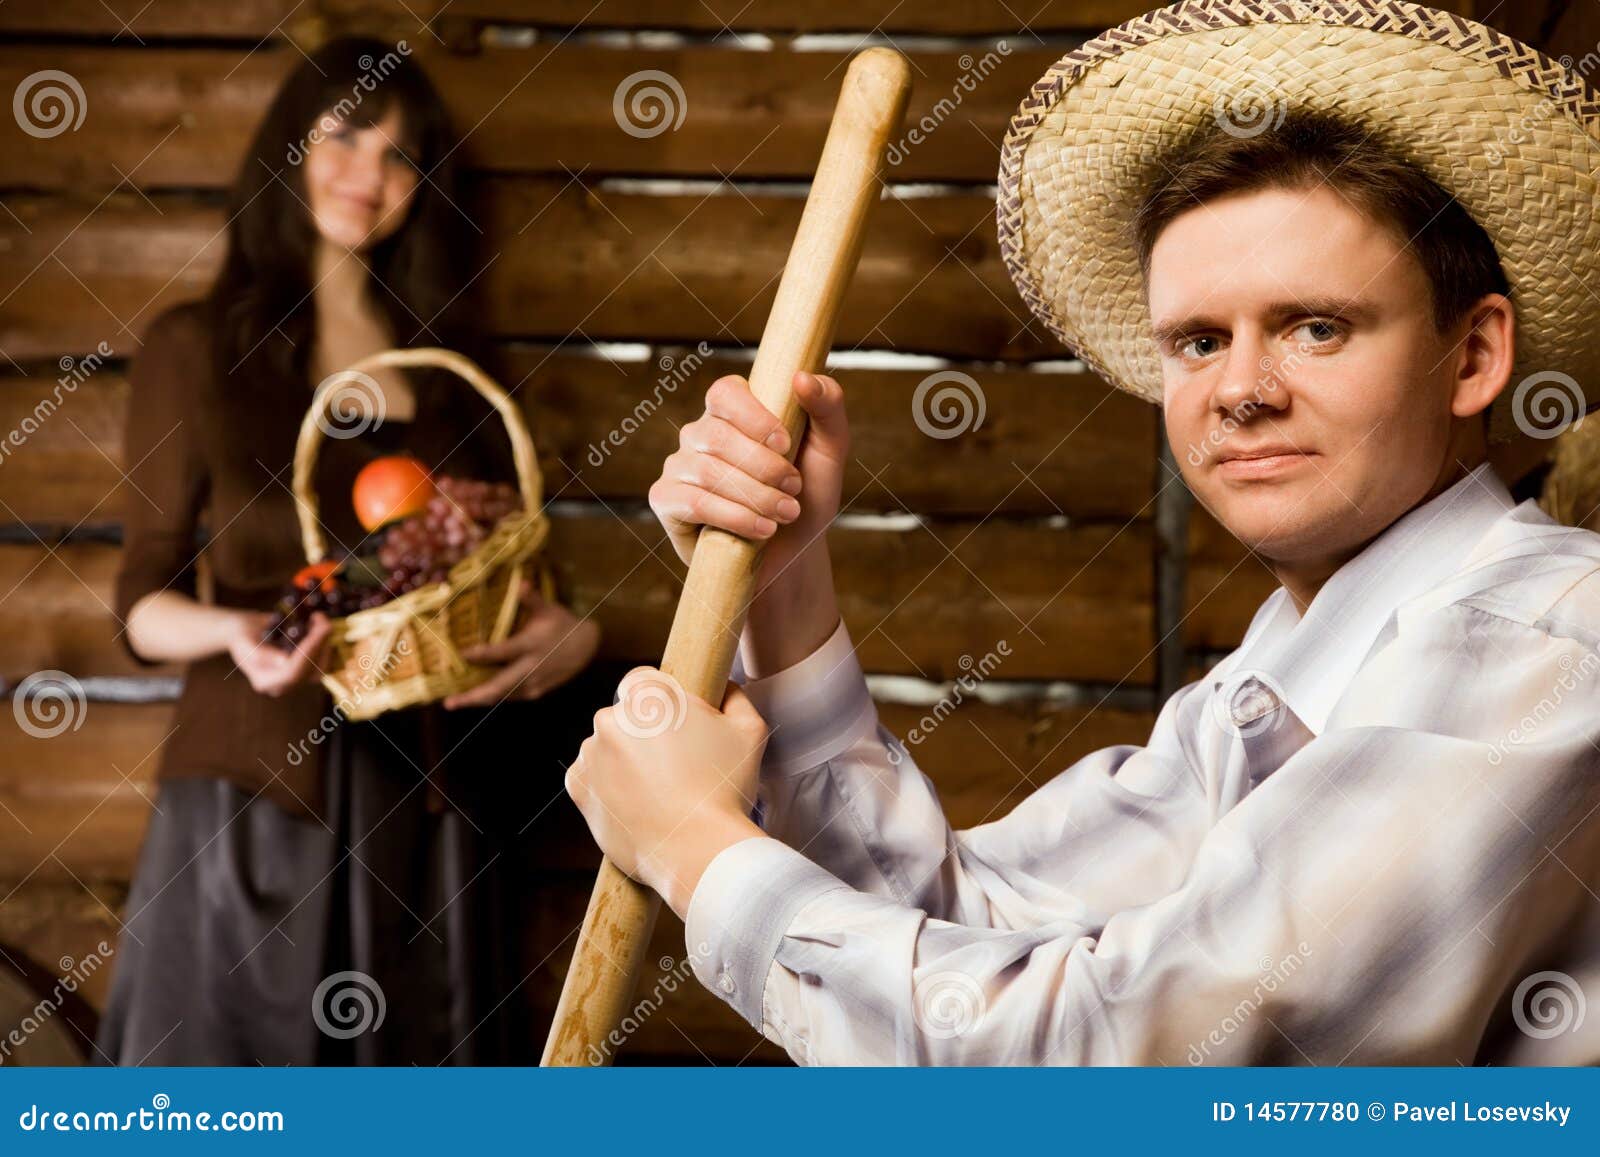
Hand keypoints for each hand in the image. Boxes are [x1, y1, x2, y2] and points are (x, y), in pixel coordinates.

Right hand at [228, 609, 331, 696]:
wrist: (243, 631)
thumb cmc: (241, 635)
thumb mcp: (245, 642)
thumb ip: (261, 654)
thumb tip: (284, 661)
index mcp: (265, 682)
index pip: (292, 673)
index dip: (307, 653)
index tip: (316, 631)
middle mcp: (282, 685)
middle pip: (310, 671)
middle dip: (320, 644)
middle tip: (321, 620)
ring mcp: (294, 678)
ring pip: (320, 665)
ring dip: (325, 641)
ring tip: (319, 619)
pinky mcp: (305, 669)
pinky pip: (322, 659)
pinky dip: (324, 641)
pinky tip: (319, 625)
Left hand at [443, 580, 600, 708]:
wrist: (587, 646)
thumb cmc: (563, 624)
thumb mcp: (549, 609)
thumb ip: (532, 599)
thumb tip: (521, 583)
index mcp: (531, 645)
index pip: (501, 652)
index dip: (480, 655)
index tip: (460, 654)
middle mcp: (531, 668)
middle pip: (498, 686)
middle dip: (472, 696)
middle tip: (448, 702)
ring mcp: (534, 683)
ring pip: (502, 696)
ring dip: (479, 700)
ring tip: (456, 702)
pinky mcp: (537, 692)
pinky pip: (511, 697)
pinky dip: (493, 697)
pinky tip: (478, 697)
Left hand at [566, 670, 767, 917]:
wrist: (696, 851)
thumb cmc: (724, 789)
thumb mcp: (749, 731)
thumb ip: (734, 696)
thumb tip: (725, 688)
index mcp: (649, 695)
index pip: (644, 679)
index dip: (662, 702)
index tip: (676, 727)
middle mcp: (610, 717)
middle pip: (625, 716)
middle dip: (644, 734)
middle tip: (675, 766)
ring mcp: (590, 753)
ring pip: (607, 747)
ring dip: (625, 760)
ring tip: (658, 792)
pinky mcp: (578, 786)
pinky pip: (591, 776)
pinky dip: (608, 786)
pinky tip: (638, 804)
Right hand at [649, 370, 847, 672]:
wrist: (790, 555)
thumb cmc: (806, 496)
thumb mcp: (829, 452)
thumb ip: (827, 407)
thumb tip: (802, 377)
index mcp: (732, 411)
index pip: (725, 393)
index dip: (754, 418)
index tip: (786, 444)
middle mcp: (700, 433)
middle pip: (717, 436)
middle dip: (764, 468)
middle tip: (794, 490)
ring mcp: (679, 466)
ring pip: (708, 472)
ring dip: (756, 497)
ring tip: (785, 515)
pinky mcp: (666, 500)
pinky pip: (693, 502)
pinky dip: (734, 517)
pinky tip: (762, 531)